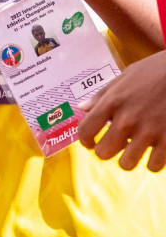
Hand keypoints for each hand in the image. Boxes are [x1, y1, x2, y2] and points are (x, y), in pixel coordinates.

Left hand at [78, 51, 165, 171]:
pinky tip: (155, 151)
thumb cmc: (155, 71)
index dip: (85, 141)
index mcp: (112, 102)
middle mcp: (127, 119)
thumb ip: (102, 95)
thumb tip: (82, 108)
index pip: (85, 131)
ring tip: (135, 150)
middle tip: (115, 146)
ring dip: (129, 159)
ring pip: (127, 164)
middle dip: (106, 151)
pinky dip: (153, 162)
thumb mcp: (125, 76)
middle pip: (103, 152)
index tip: (91, 142)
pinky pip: (154, 166)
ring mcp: (149, 132)